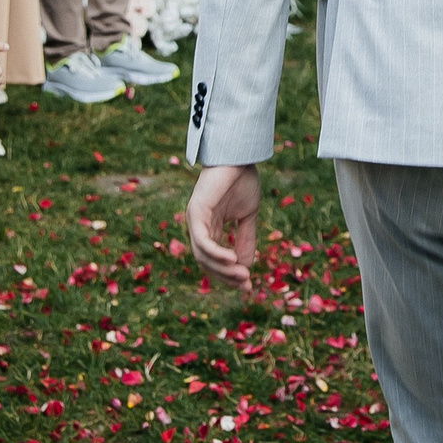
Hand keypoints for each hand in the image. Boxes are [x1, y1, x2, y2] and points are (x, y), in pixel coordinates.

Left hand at [185, 164, 260, 289]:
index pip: (213, 260)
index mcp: (209, 227)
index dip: (229, 276)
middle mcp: (198, 226)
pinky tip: (232, 261)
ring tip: (243, 275)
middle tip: (247, 285)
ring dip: (223, 269)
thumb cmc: (242, 180)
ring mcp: (194, 219)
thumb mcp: (247, 216)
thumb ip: (245, 240)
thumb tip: (244, 268)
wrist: (239, 155)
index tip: (248, 287)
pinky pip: (203, 241)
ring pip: (203, 256)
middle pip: (206, 263)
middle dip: (227, 277)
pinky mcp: (196, 212)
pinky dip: (216, 254)